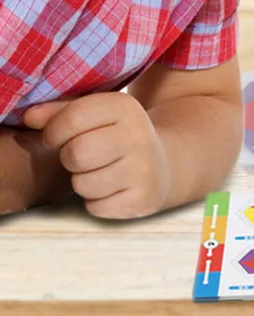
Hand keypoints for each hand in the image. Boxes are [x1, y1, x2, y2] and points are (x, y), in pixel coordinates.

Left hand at [21, 92, 169, 218]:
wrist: (161, 165)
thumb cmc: (115, 137)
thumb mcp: (96, 116)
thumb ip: (60, 112)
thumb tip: (29, 117)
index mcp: (125, 108)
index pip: (73, 117)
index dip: (55, 131)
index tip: (59, 137)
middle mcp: (139, 135)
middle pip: (76, 153)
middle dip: (70, 158)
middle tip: (82, 156)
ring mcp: (144, 168)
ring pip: (83, 184)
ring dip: (82, 182)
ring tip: (98, 172)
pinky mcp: (142, 198)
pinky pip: (95, 207)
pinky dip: (96, 201)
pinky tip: (111, 188)